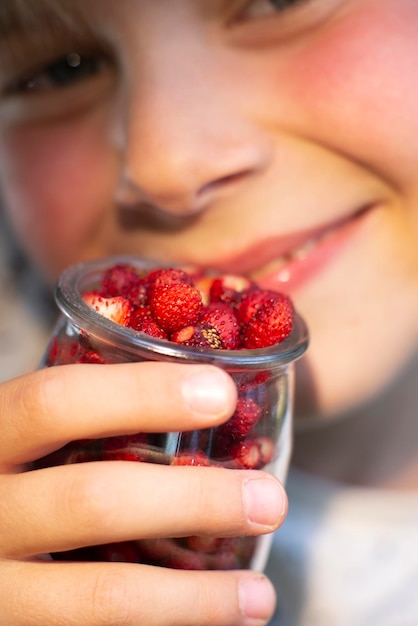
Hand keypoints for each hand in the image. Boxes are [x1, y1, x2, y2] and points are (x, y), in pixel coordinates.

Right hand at [0, 362, 286, 624]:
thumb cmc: (15, 482)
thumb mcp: (28, 443)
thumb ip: (81, 424)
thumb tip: (202, 391)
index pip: (56, 400)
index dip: (140, 393)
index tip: (220, 393)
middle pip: (90, 499)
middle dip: (194, 500)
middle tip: (269, 501)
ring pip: (101, 597)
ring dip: (195, 599)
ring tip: (260, 596)